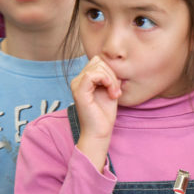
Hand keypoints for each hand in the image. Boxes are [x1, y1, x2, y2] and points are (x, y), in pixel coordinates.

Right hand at [71, 56, 120, 170]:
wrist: (99, 132)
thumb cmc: (104, 114)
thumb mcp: (110, 90)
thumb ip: (111, 77)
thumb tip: (116, 66)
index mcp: (84, 80)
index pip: (98, 61)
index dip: (111, 70)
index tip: (116, 87)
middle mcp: (77, 80)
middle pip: (98, 61)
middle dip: (112, 74)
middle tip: (116, 91)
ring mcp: (76, 85)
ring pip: (97, 66)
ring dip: (111, 79)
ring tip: (114, 93)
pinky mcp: (79, 91)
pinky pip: (93, 74)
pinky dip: (106, 80)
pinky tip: (110, 93)